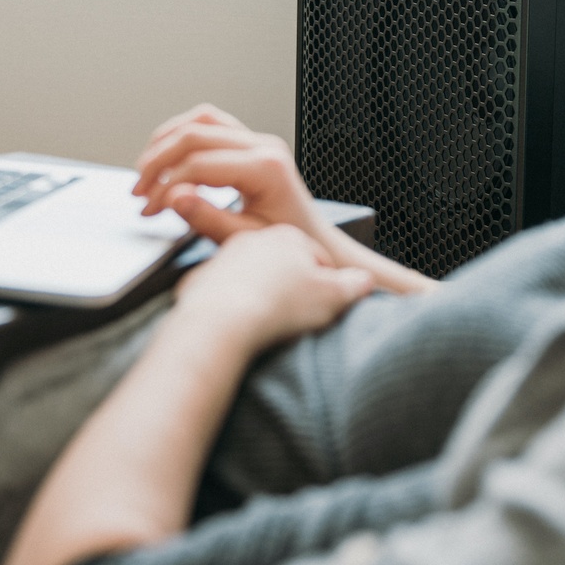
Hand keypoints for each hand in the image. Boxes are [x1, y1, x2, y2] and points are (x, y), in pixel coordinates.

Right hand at [135, 104, 438, 296]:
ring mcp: (260, 140)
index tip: (148, 208)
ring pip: (202, 120)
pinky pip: (213, 123)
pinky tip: (168, 157)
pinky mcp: (253, 142)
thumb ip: (206, 218)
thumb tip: (171, 197)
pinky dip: (184, 134)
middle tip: (138, 191)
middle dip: (158, 161)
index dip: (165, 186)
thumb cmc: (285, 243)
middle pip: (195, 135)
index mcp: (266, 168)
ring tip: (146, 172)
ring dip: (167, 141)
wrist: (313, 242)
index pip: (199, 165)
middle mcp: (265, 146)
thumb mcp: (243, 240)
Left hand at [174, 224, 372, 355]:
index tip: (327, 304)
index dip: (328, 282)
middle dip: (291, 286)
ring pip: (251, 275)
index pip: (318, 256)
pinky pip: (223, 293)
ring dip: (261, 294)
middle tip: (298, 315)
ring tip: (267, 323)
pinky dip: (232, 306)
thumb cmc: (279, 307)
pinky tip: (238, 327)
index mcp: (289, 237)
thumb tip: (366, 280)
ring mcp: (223, 258)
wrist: (220, 324)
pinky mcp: (198, 281)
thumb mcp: (332, 297)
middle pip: (282, 263)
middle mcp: (253, 238)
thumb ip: (354, 285)